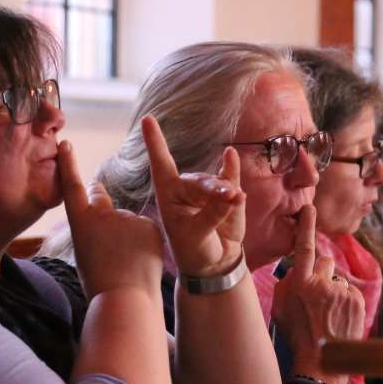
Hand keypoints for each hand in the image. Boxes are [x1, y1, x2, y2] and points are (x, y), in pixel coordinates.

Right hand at [58, 140, 163, 296]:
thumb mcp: (85, 256)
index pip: (71, 186)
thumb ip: (93, 232)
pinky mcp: (150, 224)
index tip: (66, 144)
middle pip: (100, 196)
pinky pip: (146, 230)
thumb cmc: (101, 286)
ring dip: (129, 237)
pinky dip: (146, 243)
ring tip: (128, 265)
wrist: (125, 300)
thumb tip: (105, 222)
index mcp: (80, 223)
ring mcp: (127, 217)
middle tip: (101, 213)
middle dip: (99, 198)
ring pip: (128, 222)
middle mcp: (101, 214)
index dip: (69, 164)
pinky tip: (143, 262)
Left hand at [142, 114, 245, 277]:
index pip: (160, 164)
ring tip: (235, 201)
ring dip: (226, 192)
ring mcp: (208, 190)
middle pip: (199, 180)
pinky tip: (231, 156)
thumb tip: (234, 195)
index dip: (154, 141)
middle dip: (214, 188)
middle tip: (229, 197)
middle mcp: (186, 188)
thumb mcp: (196, 236)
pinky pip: (230, 177)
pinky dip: (233, 169)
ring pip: (218, 183)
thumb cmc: (194, 250)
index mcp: (169, 195)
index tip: (147, 119)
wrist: (213, 263)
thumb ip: (212, 215)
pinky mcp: (229, 193)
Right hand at [271, 205, 363, 383]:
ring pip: (338, 279)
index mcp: (301, 283)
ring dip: (334, 290)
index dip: (307, 227)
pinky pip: (349, 291)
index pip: (304, 247)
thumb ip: (288, 283)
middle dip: (323, 273)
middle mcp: (322, 282)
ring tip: (328, 314)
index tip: (309, 208)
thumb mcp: (281, 308)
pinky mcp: (357, 299)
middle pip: (325, 261)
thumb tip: (297, 271)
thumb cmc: (297, 336)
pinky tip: (338, 318)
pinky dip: (345, 301)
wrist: (321, 362)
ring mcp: (342, 290)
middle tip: (318, 296)